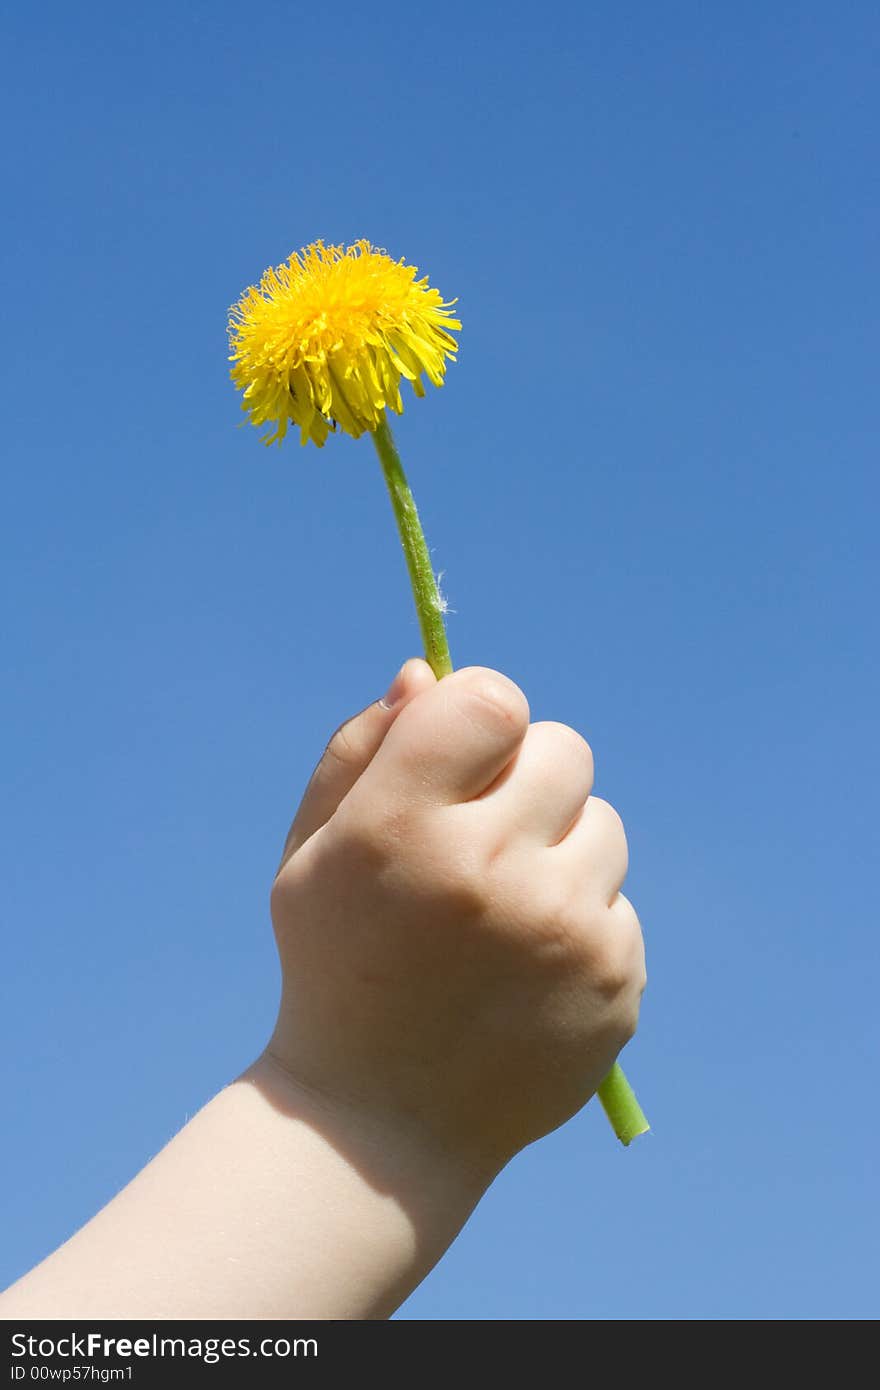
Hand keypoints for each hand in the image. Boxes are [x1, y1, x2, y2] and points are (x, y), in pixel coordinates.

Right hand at [268, 659, 645, 1180]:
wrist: (379, 1125)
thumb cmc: (336, 965)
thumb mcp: (310, 854)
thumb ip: (359, 749)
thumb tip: (429, 674)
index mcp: (401, 829)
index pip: (492, 702)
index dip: (482, 716)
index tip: (467, 752)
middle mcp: (489, 874)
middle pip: (566, 750)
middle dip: (527, 778)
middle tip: (486, 835)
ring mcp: (564, 934)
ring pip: (605, 824)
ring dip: (561, 849)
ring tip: (505, 912)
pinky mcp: (616, 984)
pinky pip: (618, 904)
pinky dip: (581, 923)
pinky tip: (527, 973)